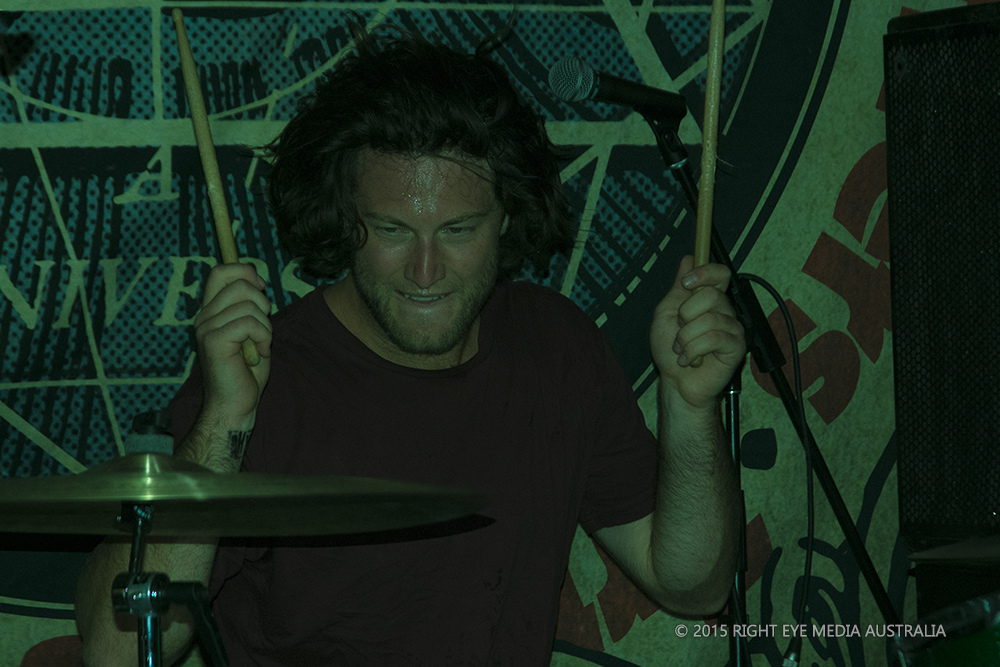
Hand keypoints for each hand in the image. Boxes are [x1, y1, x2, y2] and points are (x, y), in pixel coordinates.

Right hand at [193, 263, 271, 429]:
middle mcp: (204, 317)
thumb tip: (257, 282)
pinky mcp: (214, 340)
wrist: (236, 405)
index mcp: (211, 312)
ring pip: (249, 305)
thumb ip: (250, 307)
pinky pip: (249, 323)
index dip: (245, 271)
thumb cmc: (247, 372)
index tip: (261, 288)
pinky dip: (263, 338)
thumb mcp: (252, 332)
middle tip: (263, 328)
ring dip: (265, 326)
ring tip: (260, 346)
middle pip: (239, 283)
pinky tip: (258, 354)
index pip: (220, 271)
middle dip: (262, 302)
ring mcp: (206, 328)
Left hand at [650, 256, 745, 409]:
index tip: (686, 283)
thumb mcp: (666, 313)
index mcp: (709, 300)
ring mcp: (732, 329)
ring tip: (682, 350)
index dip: (705, 273)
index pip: (720, 273)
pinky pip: (714, 339)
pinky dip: (693, 350)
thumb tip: (688, 259)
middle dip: (686, 314)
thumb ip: (678, 288)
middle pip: (712, 295)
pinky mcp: (736, 347)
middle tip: (680, 330)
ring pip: (709, 319)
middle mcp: (725, 311)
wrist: (675, 381)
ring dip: (685, 337)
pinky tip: (689, 359)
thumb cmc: (670, 350)